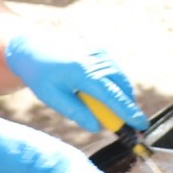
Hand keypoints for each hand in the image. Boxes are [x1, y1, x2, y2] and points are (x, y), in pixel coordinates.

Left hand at [4, 34, 148, 134]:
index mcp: (82, 72)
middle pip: (122, 88)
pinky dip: (114, 84)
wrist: (31, 44)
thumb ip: (76, 112)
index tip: (142, 125)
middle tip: (129, 127)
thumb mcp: (52, 97)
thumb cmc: (39, 74)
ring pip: (120, 79)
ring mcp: (99, 51)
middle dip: (128, 107)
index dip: (129, 112)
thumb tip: (97, 127)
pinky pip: (114, 71)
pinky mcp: (99, 49)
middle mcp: (95, 58)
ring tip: (109, 110)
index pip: (112, 96)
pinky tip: (100, 92)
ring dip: (121, 96)